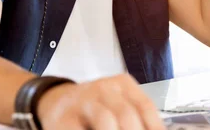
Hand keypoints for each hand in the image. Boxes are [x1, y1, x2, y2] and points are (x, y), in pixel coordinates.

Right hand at [36, 74, 164, 129]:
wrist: (54, 100)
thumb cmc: (93, 107)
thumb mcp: (117, 103)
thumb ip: (136, 117)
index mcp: (122, 84)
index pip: (145, 107)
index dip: (154, 126)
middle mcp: (104, 88)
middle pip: (127, 115)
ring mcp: (83, 102)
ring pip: (106, 120)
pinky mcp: (64, 118)